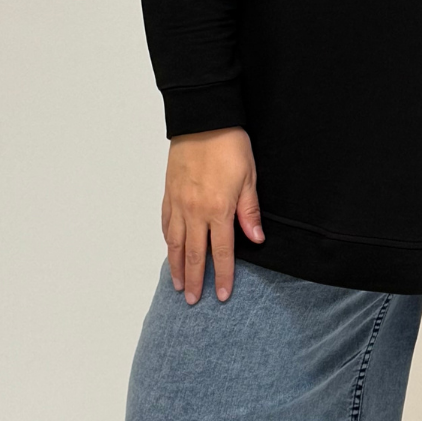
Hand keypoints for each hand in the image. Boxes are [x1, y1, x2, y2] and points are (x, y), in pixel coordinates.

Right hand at [162, 127, 264, 304]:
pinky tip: (170, 250)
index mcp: (218, 210)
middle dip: (195, 280)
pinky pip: (166, 224)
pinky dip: (167, 241)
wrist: (202, 120)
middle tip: (193, 300)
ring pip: (174, 243)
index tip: (220, 295)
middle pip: (193, 254)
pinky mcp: (168, 193)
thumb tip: (255, 240)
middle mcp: (194, 211)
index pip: (220, 252)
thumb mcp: (249, 178)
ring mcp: (178, 203)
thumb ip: (249, 212)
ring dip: (176, 266)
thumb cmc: (229, 146)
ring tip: (178, 285)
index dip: (221, 276)